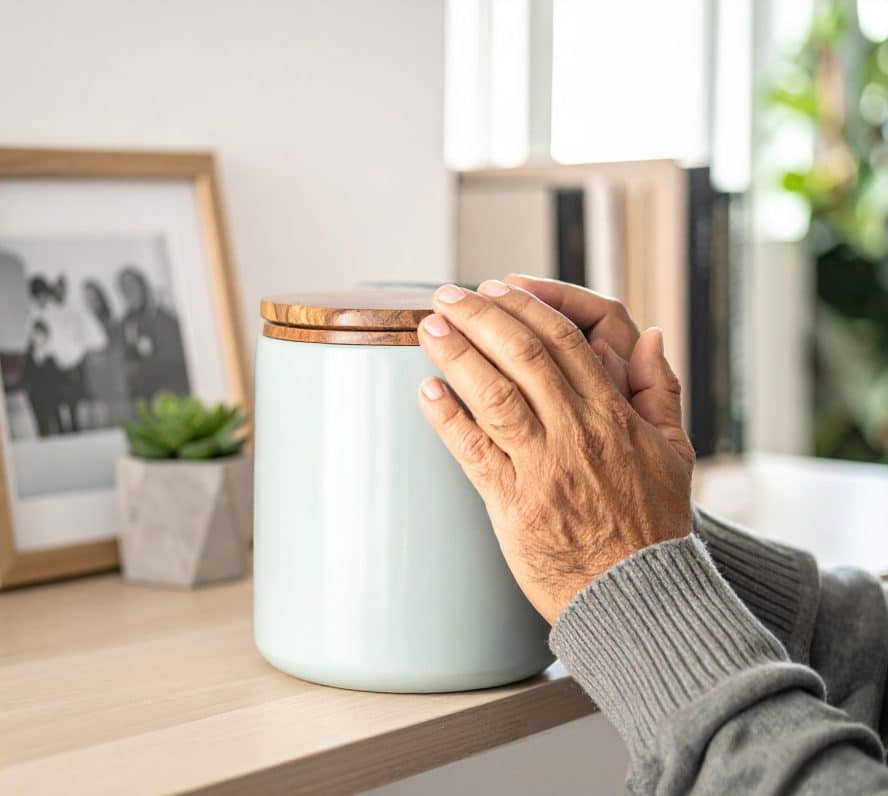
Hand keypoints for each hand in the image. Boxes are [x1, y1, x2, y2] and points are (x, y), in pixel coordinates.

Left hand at [417, 281, 692, 624]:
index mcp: (613, 416)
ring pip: (492, 396)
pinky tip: (427, 392)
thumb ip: (659, 389)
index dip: (525, 306)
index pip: (563, 340)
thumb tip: (649, 333)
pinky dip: (446, 418)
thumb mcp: (675, 451)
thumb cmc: (653, 526)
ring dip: (456, 356)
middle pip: (521, 356)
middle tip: (448, 296)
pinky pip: (472, 452)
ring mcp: (542, 469)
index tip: (496, 288)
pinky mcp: (513, 505)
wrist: (638, 596)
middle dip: (480, 317)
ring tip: (430, 329)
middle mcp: (576, 434)